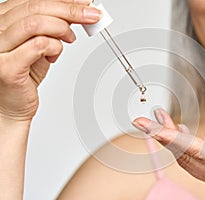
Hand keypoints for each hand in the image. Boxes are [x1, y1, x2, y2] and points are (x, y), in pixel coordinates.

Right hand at [0, 0, 100, 121]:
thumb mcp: (39, 46)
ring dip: (62, 28)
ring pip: (35, 24)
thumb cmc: (23, 78)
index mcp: (1, 21)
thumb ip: (52, 29)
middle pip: (35, 7)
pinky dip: (55, 47)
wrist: (11, 107)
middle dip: (70, 10)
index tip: (85, 4)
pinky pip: (38, 45)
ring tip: (71, 38)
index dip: (63, 1)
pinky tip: (55, 55)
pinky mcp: (7, 67)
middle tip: (92, 15)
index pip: (32, 1)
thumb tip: (76, 13)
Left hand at [132, 109, 204, 199]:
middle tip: (143, 120)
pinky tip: (179, 133)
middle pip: (183, 154)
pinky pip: (192, 162)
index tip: (152, 127)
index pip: (195, 151)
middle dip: (160, 136)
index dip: (171, 138)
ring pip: (184, 158)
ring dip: (168, 139)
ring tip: (158, 120)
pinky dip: (180, 147)